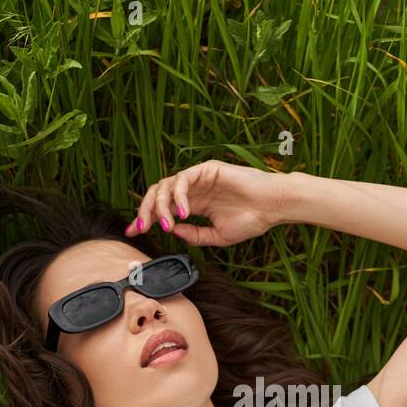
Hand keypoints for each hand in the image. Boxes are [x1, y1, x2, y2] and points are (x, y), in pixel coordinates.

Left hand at [124, 160, 290, 246]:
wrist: (272, 207)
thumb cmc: (251, 220)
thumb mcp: (217, 237)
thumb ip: (194, 236)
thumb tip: (173, 232)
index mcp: (194, 204)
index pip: (162, 209)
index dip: (145, 219)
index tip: (133, 233)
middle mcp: (193, 190)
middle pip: (157, 195)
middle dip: (144, 211)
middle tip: (141, 228)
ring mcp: (198, 178)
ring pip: (165, 186)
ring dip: (159, 206)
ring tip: (166, 225)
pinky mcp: (206, 169)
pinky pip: (182, 179)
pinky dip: (178, 196)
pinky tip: (184, 213)